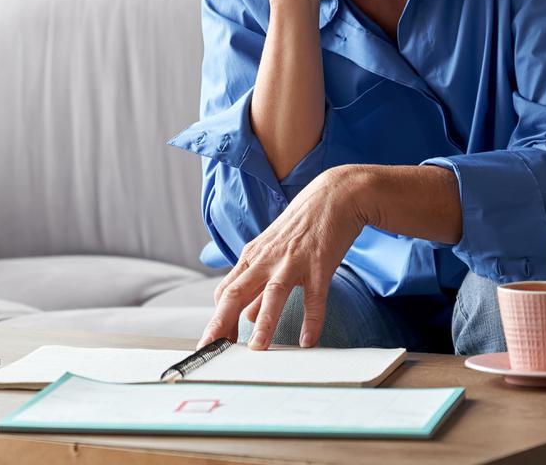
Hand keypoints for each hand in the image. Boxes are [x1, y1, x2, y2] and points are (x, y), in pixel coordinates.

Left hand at [198, 165, 369, 349]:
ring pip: (272, 294)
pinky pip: (314, 297)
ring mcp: (292, 261)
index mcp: (252, 257)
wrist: (333, 196)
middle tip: (212, 348)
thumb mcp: (272, 252)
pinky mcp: (319, 264)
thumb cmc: (301, 226)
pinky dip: (311, 320)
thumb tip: (246, 315)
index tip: (212, 343)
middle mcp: (266, 259)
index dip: (217, 318)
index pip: (225, 291)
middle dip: (221, 323)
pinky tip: (307, 341)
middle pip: (236, 292)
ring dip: (263, 322)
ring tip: (257, 348)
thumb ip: (258, 285)